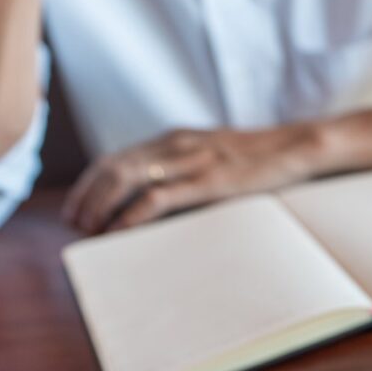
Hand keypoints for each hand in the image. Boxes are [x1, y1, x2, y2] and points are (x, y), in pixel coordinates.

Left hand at [63, 125, 323, 233]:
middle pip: (113, 166)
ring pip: (127, 178)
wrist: (299, 146)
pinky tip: (118, 230)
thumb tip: (162, 197)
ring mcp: (191, 161)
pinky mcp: (208, 181)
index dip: (90, 183)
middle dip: (87, 196)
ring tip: (87, 229)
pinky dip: (131, 215)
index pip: (118, 158)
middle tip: (72, 223)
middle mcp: (175, 145)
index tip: (76, 208)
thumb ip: (187, 168)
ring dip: (100, 205)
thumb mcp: (215, 157)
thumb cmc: (262, 158)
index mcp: (175, 140)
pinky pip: (158, 197)